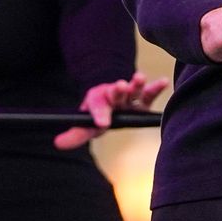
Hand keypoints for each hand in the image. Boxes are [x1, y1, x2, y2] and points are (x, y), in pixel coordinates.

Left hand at [54, 72, 171, 149]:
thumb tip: (58, 143)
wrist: (110, 98)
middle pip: (115, 94)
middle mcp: (114, 98)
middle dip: (117, 91)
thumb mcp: (87, 124)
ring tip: (139, 77)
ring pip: (132, 90)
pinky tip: (164, 81)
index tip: (102, 123)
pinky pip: (149, 94)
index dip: (99, 114)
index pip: (97, 107)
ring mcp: (128, 97)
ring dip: (136, 84)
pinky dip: (156, 87)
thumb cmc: (100, 115)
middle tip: (120, 86)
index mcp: (98, 103)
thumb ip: (76, 134)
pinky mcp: (142, 101)